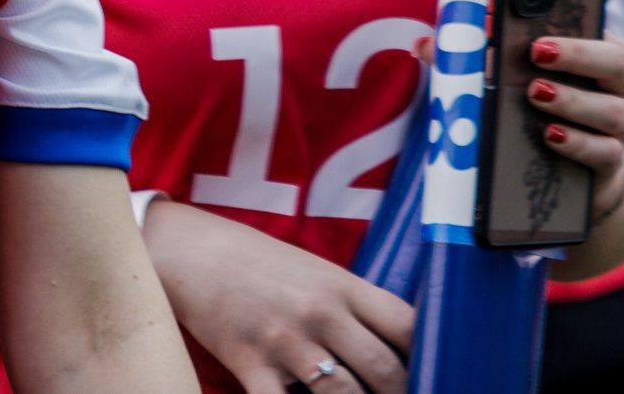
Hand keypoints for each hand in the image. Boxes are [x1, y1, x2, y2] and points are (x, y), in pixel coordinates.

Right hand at [140, 199, 411, 393]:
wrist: (190, 251)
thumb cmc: (257, 263)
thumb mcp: (313, 272)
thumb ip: (352, 306)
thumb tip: (393, 348)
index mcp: (342, 286)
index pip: (408, 326)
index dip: (431, 357)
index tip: (433, 373)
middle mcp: (321, 313)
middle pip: (386, 371)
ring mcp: (286, 341)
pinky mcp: (251, 365)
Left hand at [524, 35, 623, 222]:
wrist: (583, 171)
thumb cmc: (559, 111)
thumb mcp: (552, 82)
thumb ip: (537, 61)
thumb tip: (496, 41)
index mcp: (610, 63)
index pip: (604, 36)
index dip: (576, 32)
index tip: (543, 33)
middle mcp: (623, 92)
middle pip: (615, 63)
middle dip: (576, 55)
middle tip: (537, 53)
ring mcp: (622, 129)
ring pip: (611, 111)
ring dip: (571, 100)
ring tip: (536, 93)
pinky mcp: (612, 163)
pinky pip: (605, 152)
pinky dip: (577, 143)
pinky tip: (551, 134)